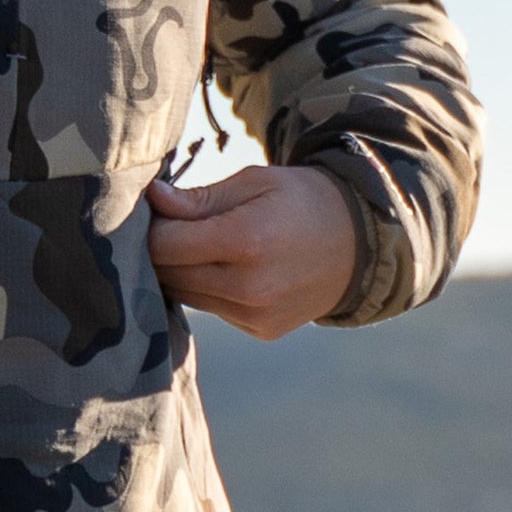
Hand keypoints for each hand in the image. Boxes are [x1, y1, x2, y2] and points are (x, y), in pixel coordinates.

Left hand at [145, 164, 358, 340]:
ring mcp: (255, 314)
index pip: (164, 245)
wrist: (360, 243)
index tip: (157, 211)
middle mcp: (248, 287)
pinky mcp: (260, 329)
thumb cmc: (302, 201)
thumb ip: (200, 198)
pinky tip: (225, 268)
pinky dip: (206, 289)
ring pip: (184, 295)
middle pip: (168, 274)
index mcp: (246, 241)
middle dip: (159, 250)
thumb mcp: (255, 182)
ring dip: (179, 271)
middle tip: (171, 226)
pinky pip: (211, 309)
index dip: (151, 227)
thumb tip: (153, 199)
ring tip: (198, 245)